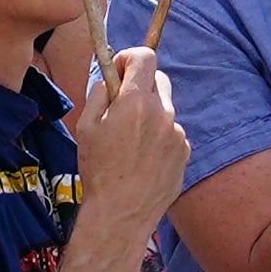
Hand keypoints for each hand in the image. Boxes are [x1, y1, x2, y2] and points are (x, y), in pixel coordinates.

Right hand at [68, 40, 190, 226]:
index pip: (145, 57)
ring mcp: (178, 135)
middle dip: (140, 85)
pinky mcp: (185, 154)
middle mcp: (163, 115)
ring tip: (131, 141)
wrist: (120, 214)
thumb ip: (99, 94)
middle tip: (122, 105)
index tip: (118, 70)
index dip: (129, 58)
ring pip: (165, 109)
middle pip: (158, 79)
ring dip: (150, 113)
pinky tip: (143, 158)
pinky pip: (172, 133)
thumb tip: (110, 80)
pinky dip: (159, 137)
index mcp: (137, 103)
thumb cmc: (98, 170)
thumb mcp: (85, 126)